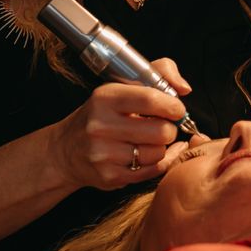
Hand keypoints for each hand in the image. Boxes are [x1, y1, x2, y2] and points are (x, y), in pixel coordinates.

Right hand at [50, 58, 193, 190]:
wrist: (66, 150)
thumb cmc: (102, 114)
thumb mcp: (122, 86)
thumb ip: (159, 73)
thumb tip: (184, 88)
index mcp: (105, 98)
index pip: (150, 99)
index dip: (173, 106)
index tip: (177, 109)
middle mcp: (101, 126)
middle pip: (160, 131)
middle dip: (169, 129)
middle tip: (161, 126)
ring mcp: (104, 154)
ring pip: (157, 153)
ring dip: (160, 147)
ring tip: (148, 141)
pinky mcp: (109, 176)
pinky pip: (151, 171)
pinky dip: (157, 163)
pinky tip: (149, 154)